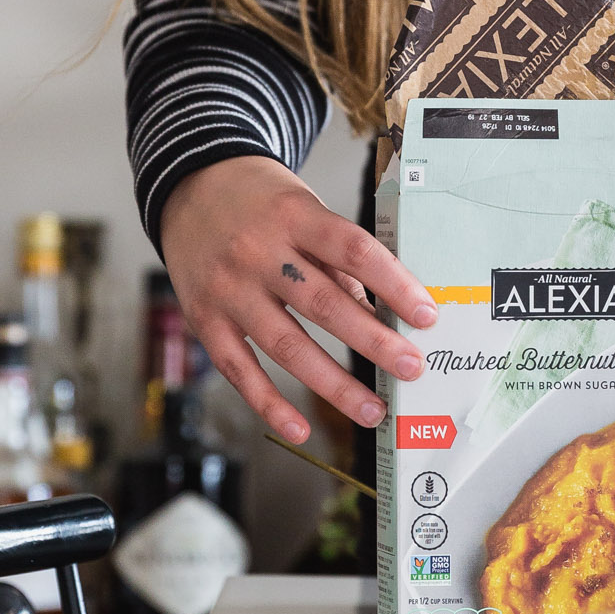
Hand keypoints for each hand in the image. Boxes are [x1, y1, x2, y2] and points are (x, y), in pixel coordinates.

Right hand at [159, 155, 435, 442]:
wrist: (189, 184)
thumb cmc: (260, 199)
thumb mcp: (303, 207)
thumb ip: (336, 257)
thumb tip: (377, 313)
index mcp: (294, 216)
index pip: (353, 251)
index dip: (393, 283)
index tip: (425, 315)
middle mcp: (258, 252)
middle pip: (323, 304)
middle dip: (373, 343)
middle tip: (412, 368)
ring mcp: (229, 289)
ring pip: (286, 346)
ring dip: (334, 384)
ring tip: (372, 409)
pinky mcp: (205, 319)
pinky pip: (239, 370)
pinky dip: (269, 403)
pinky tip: (299, 429)